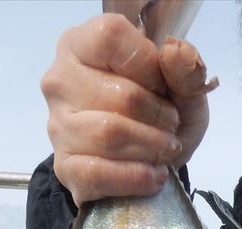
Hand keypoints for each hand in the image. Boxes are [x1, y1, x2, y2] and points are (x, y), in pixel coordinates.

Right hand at [40, 13, 216, 205]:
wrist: (150, 164)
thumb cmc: (160, 114)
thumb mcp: (183, 89)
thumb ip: (184, 70)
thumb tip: (178, 52)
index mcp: (82, 45)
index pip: (111, 38)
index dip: (149, 65)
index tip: (162, 86)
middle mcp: (61, 80)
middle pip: (122, 95)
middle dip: (160, 117)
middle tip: (171, 126)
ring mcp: (58, 125)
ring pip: (110, 135)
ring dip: (152, 147)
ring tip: (165, 149)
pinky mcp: (64, 167)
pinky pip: (96, 173)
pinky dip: (135, 177)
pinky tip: (152, 174)